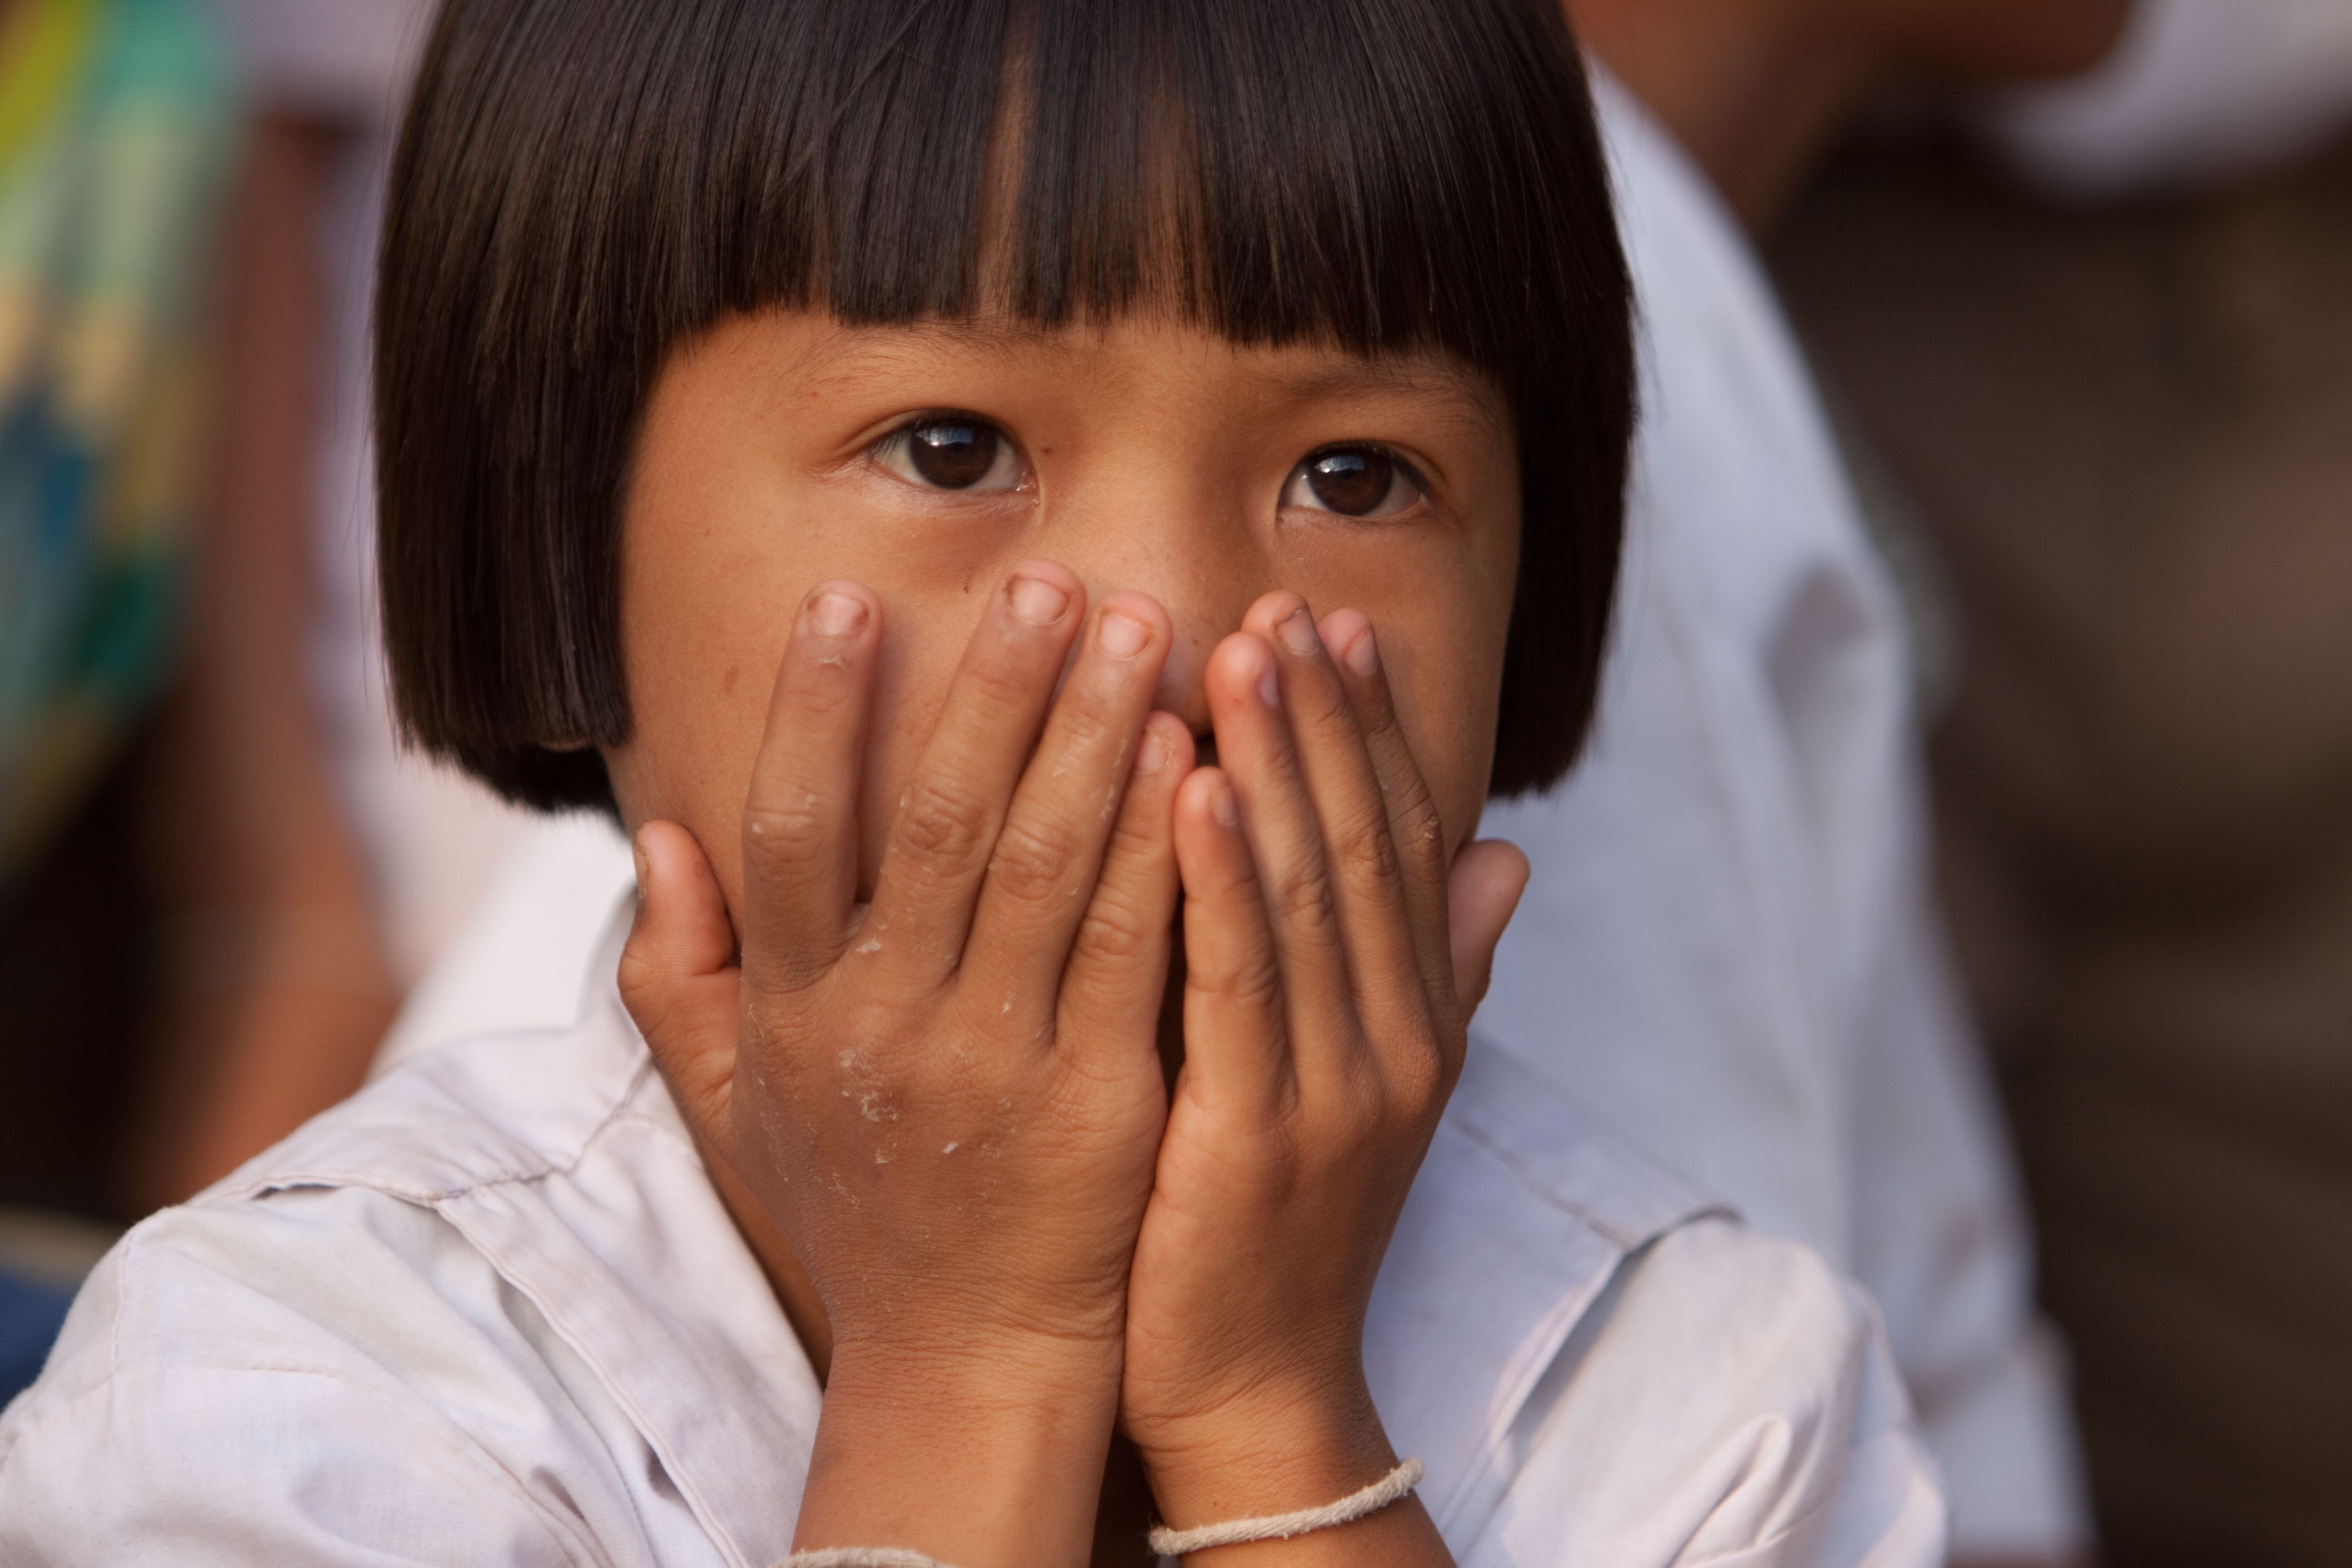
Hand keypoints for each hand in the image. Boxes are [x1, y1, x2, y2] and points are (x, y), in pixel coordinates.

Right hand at [620, 564, 1194, 1566]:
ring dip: (1095, 737)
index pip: (794, 832)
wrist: (966, 1358)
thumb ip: (685, 979)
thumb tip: (658, 842)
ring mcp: (995, 1064)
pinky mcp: (1099, 1103)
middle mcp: (887, 1025)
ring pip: (1048, 869)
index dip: (816, 713)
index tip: (849, 599)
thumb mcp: (738, 1109)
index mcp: (800, 1011)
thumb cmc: (861, 1213)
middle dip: (996, 690)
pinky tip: (1195, 760)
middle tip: (1047, 575)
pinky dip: (1160, 850)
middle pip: (940, 825)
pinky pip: (1134, 952)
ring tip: (1138, 623)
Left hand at [1122, 592, 1527, 1560]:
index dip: (1370, 732)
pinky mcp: (1255, 1138)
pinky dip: (1220, 879)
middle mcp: (1392, 1045)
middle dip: (1320, 719)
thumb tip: (1507, 852)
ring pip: (1307, 896)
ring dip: (1276, 764)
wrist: (1256, 1384)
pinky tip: (1193, 786)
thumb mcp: (1385, 1089)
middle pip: (1359, 848)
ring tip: (1236, 652)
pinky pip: (1237, 986)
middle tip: (1279, 603)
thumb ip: (1441, 968)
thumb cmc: (1290, 1222)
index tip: (1333, 626)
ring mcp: (1334, 1092)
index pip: (1399, 845)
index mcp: (1416, 1024)